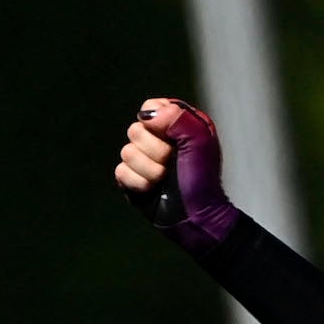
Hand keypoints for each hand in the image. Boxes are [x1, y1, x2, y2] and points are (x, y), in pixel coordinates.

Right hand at [115, 97, 239, 255]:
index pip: (151, 107)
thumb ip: (180, 119)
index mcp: (176, 125)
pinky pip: (121, 171)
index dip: (159, 122)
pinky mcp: (130, 178)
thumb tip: (147, 114)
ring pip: (127, 152)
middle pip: (135, 130)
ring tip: (165, 179)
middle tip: (173, 164)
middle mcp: (157, 139)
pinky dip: (140, 183)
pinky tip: (153, 189)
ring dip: (150, 170)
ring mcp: (142, 159)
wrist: (196, 216)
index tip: (174, 138)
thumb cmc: (202, 179)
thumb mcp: (200, 143)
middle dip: (156, 151)